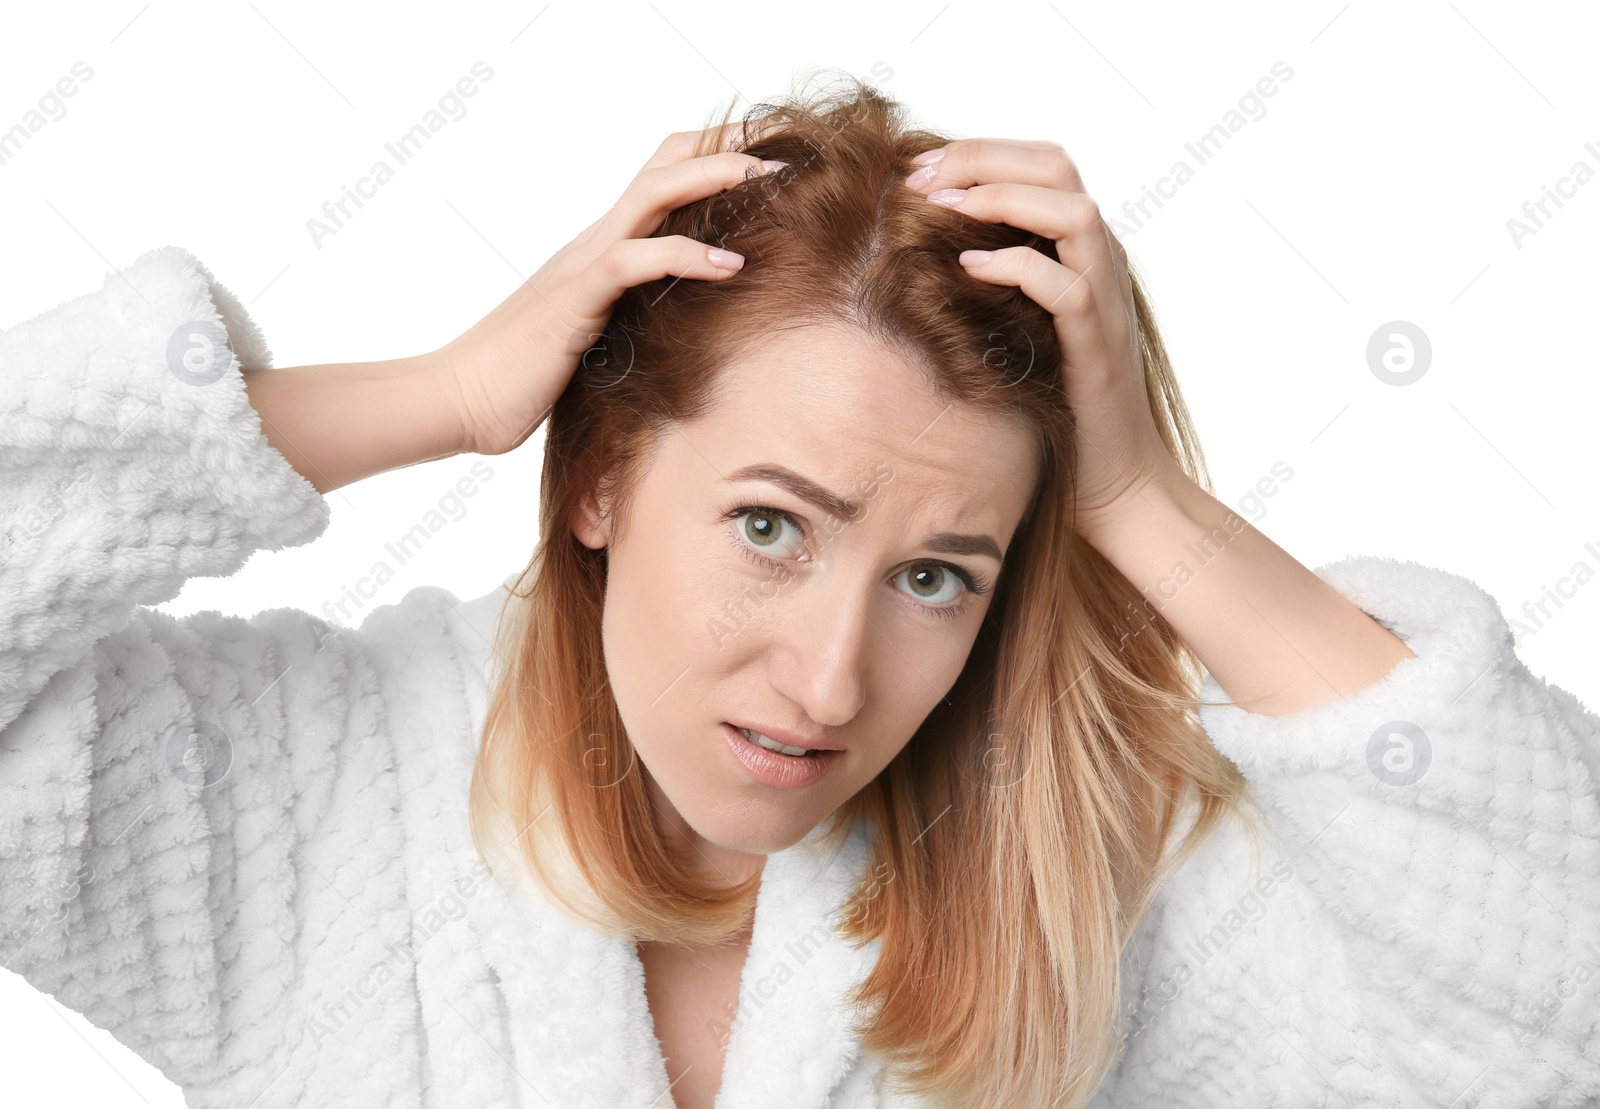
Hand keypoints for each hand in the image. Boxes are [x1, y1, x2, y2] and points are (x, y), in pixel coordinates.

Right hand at [438, 123, 783, 456]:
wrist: (459, 400)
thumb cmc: (523, 379)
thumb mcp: (593, 338)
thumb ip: (630, 318)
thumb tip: (675, 331)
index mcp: (600, 247)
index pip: (660, 176)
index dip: (712, 155)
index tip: (767, 152)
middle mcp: (594, 241)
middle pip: (664, 163)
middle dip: (726, 145)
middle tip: (784, 142)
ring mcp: (583, 263)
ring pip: (654, 193)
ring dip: (714, 177)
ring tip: (768, 176)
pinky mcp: (577, 298)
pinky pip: (638, 261)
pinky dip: (687, 255)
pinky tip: (731, 264)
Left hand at [902, 138, 1183, 541]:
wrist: (1112, 478)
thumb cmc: (1054, 403)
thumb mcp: (1017, 325)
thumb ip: (993, 282)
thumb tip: (923, 250)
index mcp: (1081, 250)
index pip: (1042, 164)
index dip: (981, 152)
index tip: (917, 168)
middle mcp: (1101, 263)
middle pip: (1058, 167)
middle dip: (983, 159)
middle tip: (920, 178)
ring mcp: (1106, 302)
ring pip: (1075, 213)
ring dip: (1003, 198)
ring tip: (943, 208)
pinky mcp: (1099, 349)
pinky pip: (1069, 289)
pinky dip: (1017, 268)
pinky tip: (968, 269)